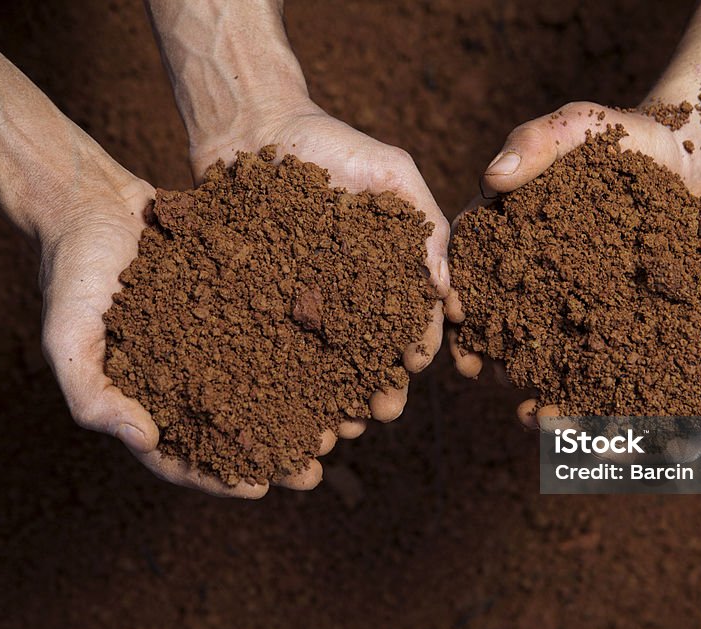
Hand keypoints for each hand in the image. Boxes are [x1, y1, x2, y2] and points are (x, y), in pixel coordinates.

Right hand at [38, 170, 321, 496]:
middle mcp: (182, 375)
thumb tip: (144, 441)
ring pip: (262, 386)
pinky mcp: (233, 304)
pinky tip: (338, 364)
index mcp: (142, 397)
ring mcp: (210, 340)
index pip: (181, 455)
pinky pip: (272, 334)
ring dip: (299, 411)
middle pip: (233, 430)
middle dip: (274, 454)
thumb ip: (92, 394)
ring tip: (337, 428)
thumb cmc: (71, 269)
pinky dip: (302, 353)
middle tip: (315, 471)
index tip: (260, 489)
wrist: (93, 198)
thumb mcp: (66, 337)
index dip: (218, 478)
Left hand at [190, 100, 449, 449]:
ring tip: (336, 428)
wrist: (253, 127)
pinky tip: (282, 408)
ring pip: (325, 367)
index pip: (411, 321)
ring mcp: (305, 304)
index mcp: (388, 273)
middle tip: (378, 415)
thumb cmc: (332, 143)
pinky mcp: (261, 303)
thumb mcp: (393, 172)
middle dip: (380, 391)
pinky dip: (282, 382)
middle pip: (371, 357)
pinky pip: (275, 349)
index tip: (413, 368)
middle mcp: (350, 297)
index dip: (417, 348)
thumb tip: (447, 290)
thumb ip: (426, 224)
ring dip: (335, 402)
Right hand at [447, 102, 700, 424]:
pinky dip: (574, 373)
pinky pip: (584, 344)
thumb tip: (490, 178)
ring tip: (515, 396)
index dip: (456, 285)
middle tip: (474, 370)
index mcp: (506, 223)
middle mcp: (526, 264)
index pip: (468, 257)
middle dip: (478, 343)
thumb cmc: (622, 134)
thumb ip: (537, 140)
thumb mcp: (579, 125)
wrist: (684, 159)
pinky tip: (575, 399)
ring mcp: (564, 292)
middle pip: (491, 308)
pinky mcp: (605, 310)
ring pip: (532, 336)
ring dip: (518, 369)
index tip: (455, 311)